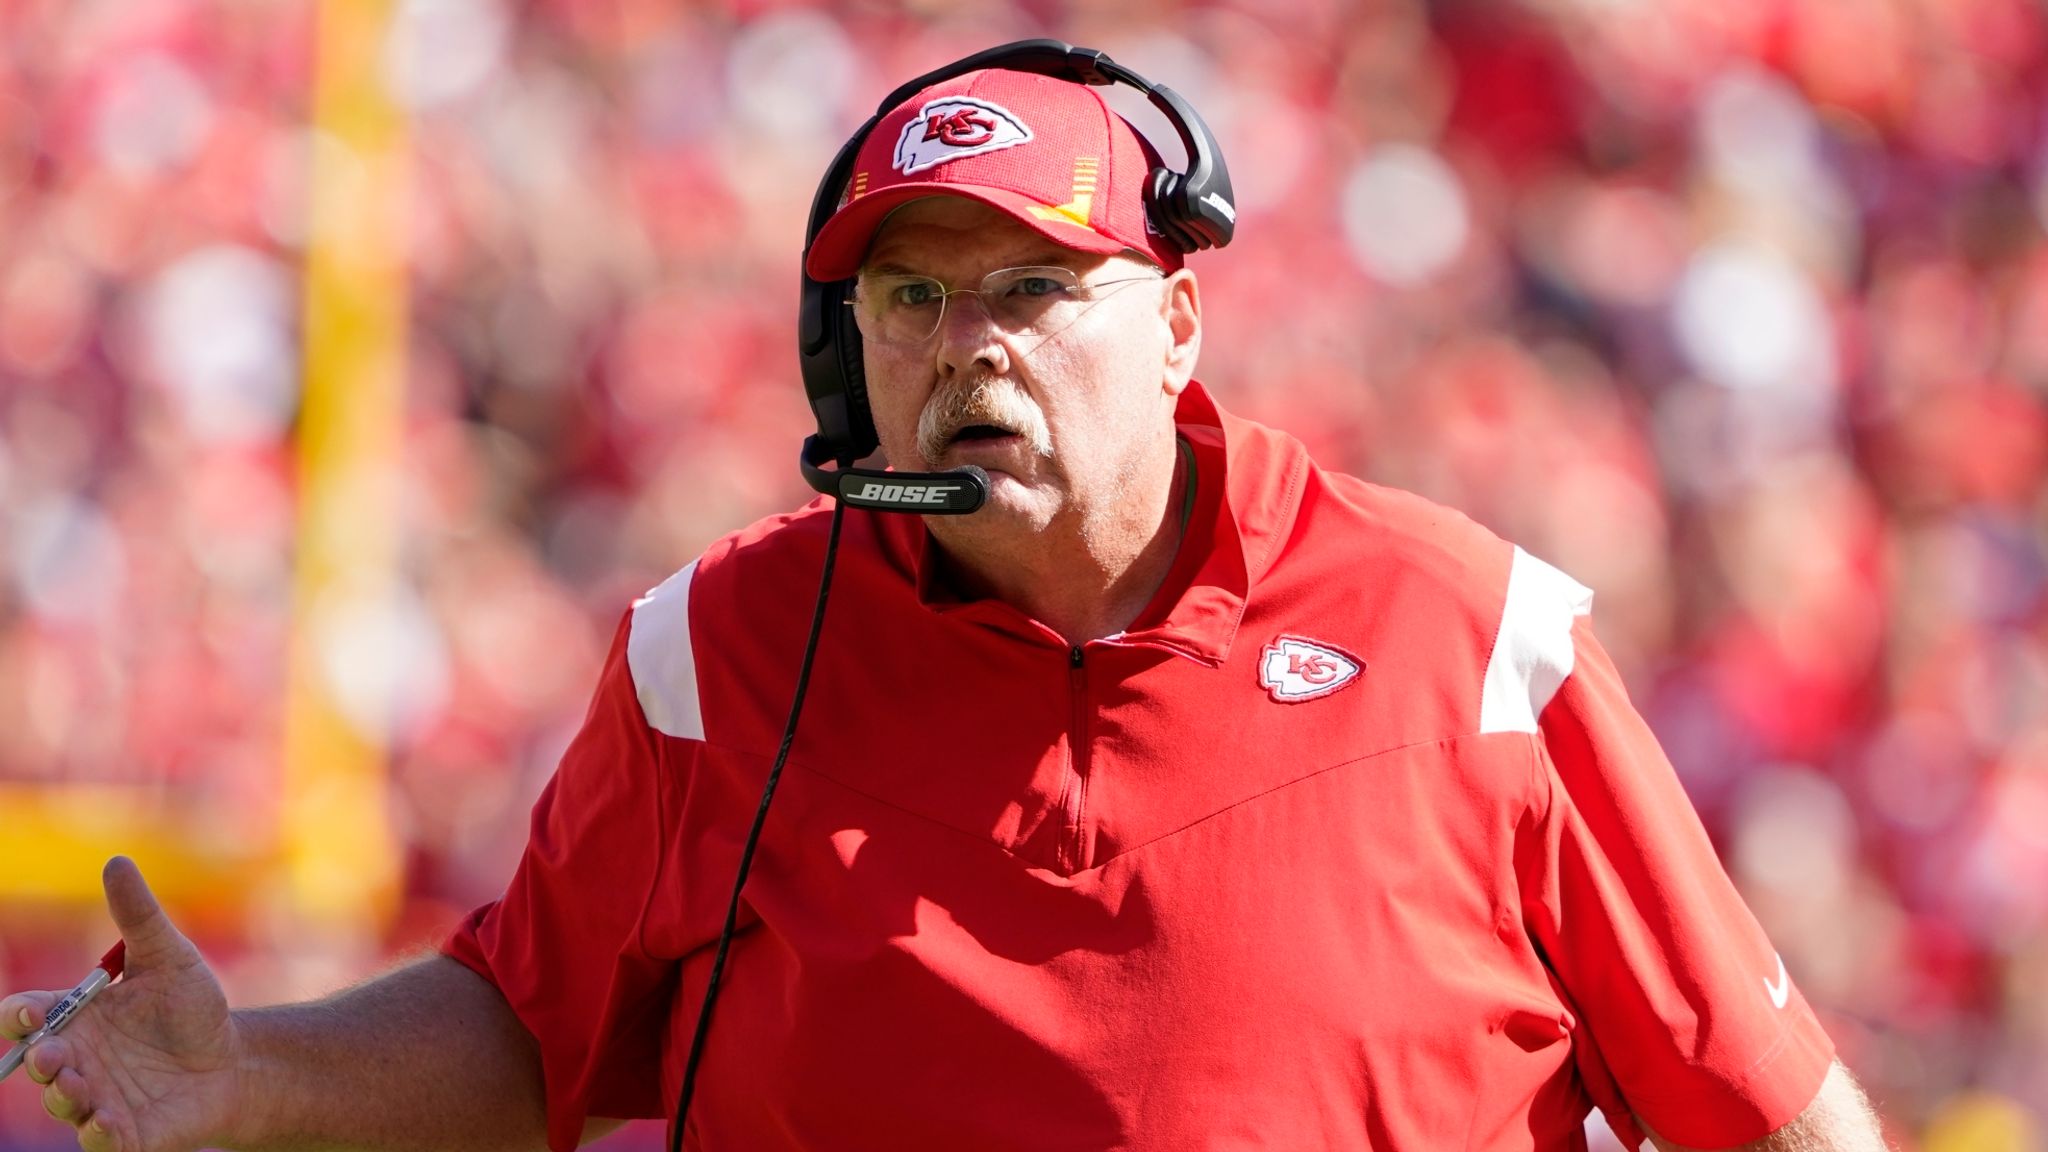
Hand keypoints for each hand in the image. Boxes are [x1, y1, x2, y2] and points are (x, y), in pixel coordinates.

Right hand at [1, 857, 243, 1151]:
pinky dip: (99, 1137)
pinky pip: (101, 1142)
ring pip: (63, 1103)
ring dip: (64, 1097)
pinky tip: (106, 1127)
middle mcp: (76, 1061)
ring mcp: (97, 1099)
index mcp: (76, 1019)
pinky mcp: (126, 1133)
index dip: (18, 1016)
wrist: (234, 1060)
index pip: (26, 1017)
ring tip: (78, 1088)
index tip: (29, 1013)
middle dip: (39, 1061)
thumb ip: (139, 916)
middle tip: (52, 1054)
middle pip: (38, 1063)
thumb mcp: (169, 956)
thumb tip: (116, 861)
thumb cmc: (192, 1009)